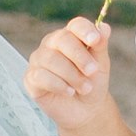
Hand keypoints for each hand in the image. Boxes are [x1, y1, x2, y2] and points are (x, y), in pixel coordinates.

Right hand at [23, 17, 116, 132]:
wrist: (85, 110)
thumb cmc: (92, 82)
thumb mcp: (101, 64)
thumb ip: (100, 45)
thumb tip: (104, 27)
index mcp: (70, 35)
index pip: (75, 25)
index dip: (85, 30)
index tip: (95, 40)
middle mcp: (51, 44)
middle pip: (62, 39)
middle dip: (80, 56)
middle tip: (92, 71)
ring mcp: (39, 60)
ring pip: (51, 59)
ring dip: (72, 75)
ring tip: (85, 88)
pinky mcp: (31, 78)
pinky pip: (41, 76)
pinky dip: (59, 85)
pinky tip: (69, 92)